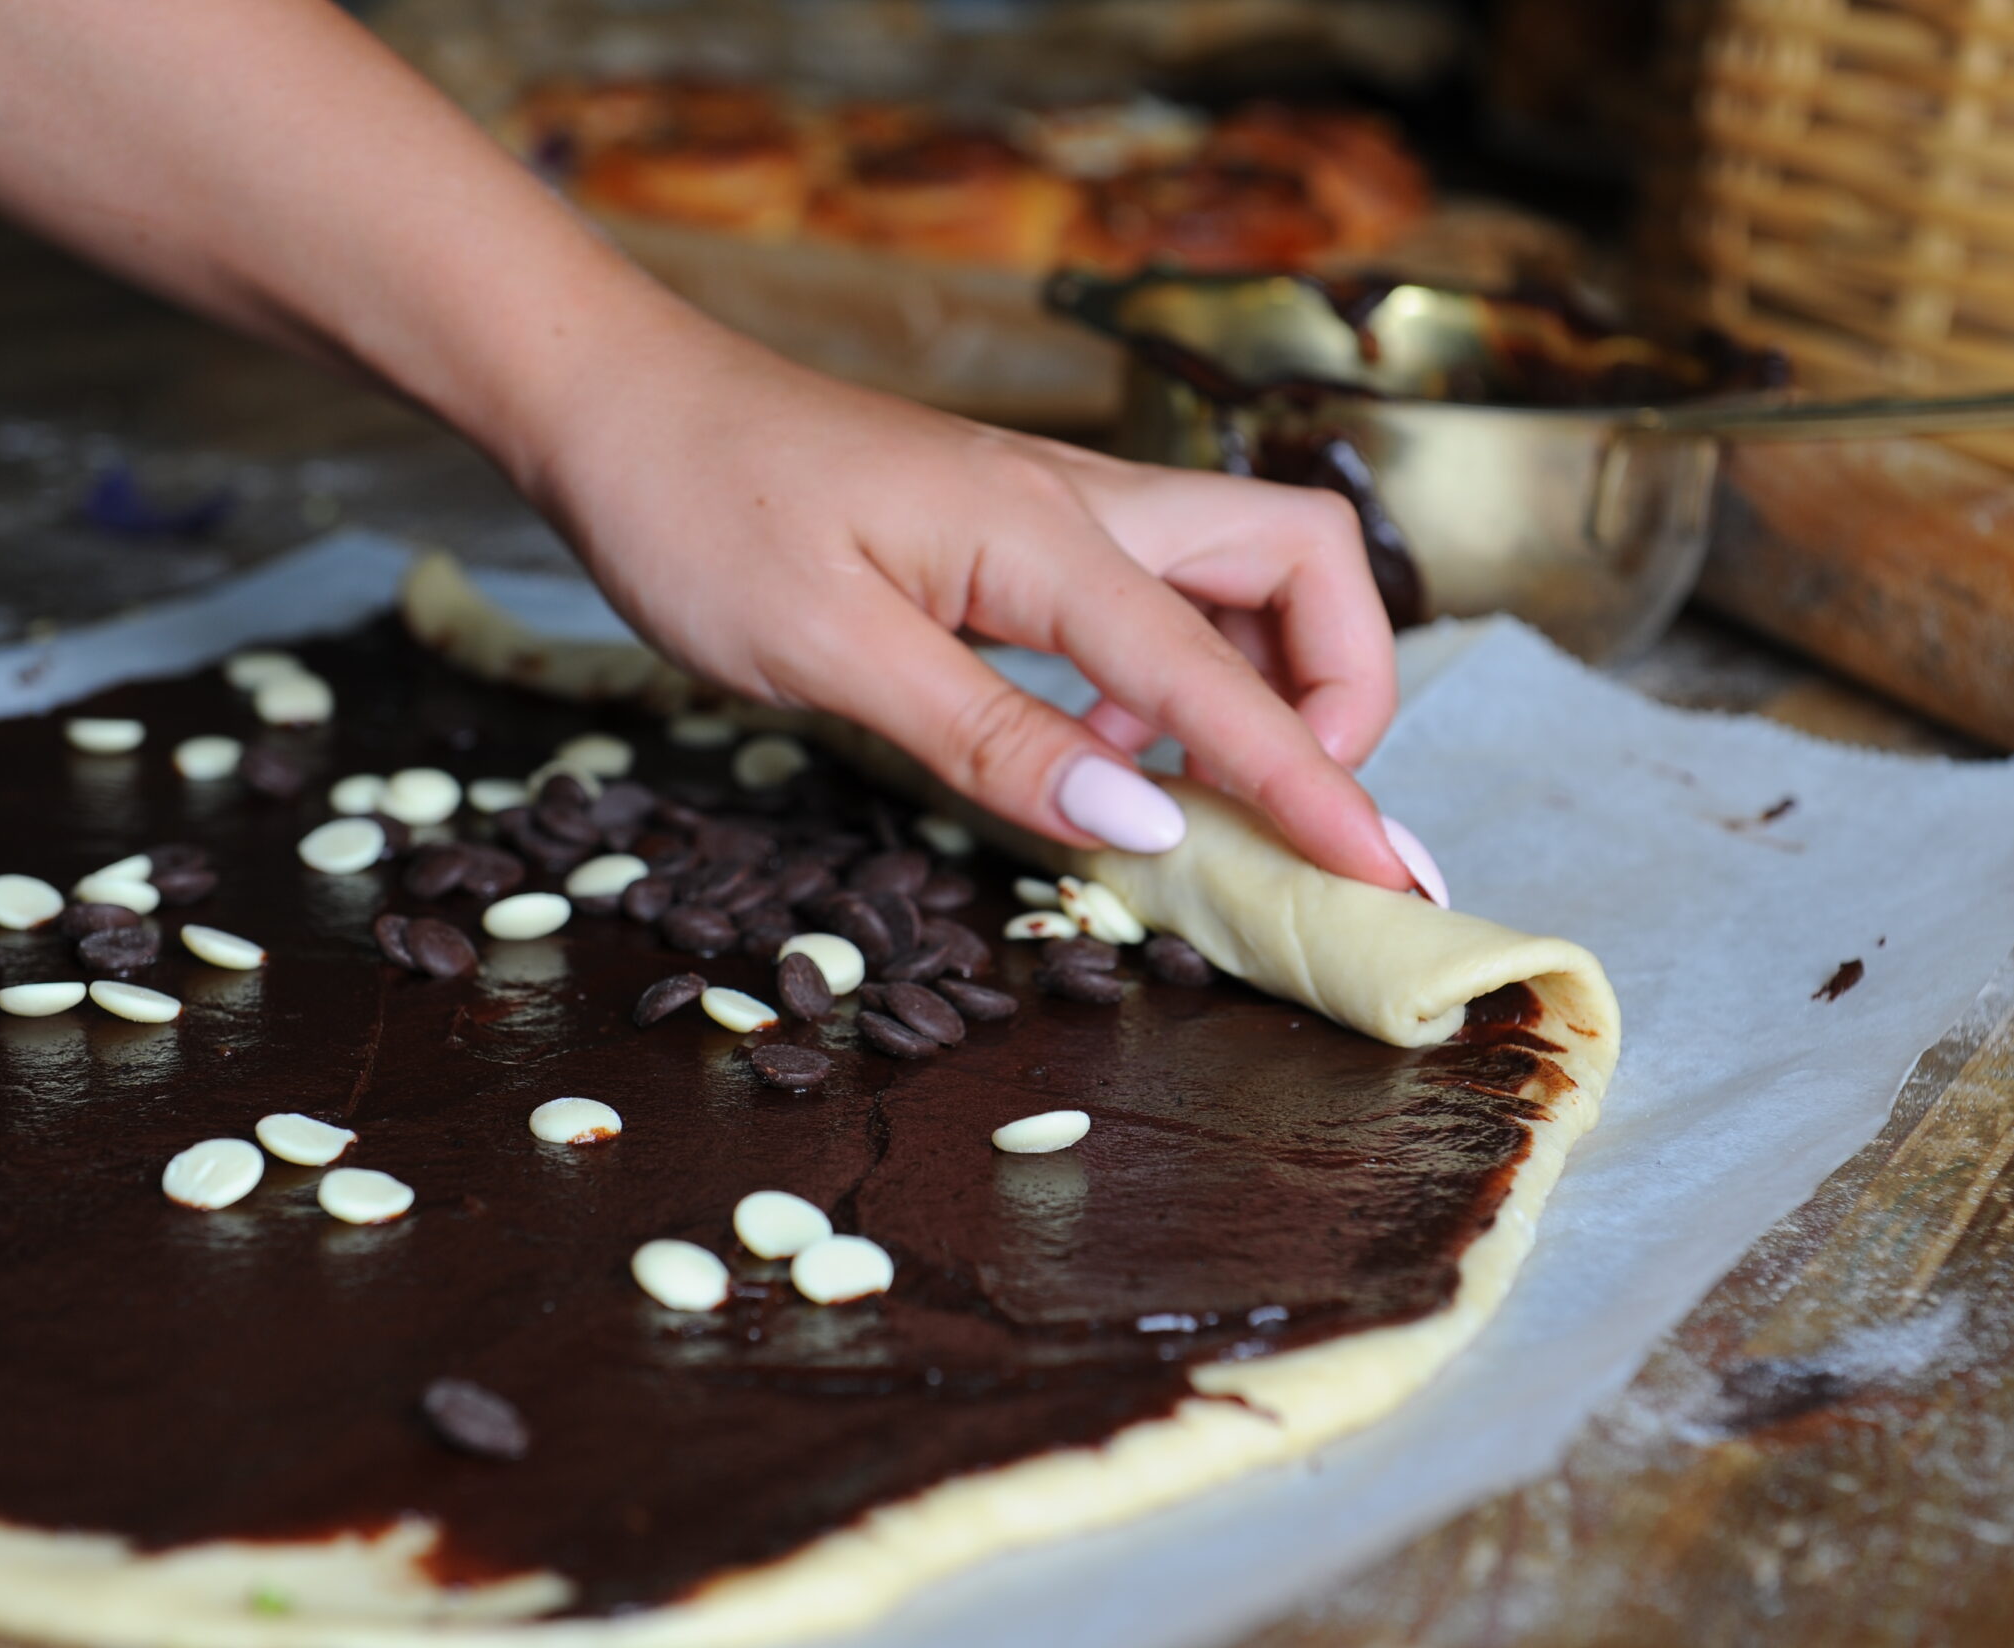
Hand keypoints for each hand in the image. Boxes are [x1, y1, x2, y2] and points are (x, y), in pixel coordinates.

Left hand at [519, 304, 1426, 891]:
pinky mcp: (1028, 535)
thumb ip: (992, 738)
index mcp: (1047, 536)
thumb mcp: (830, 650)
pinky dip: (1178, 680)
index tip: (1391, 879)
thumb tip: (1144, 827)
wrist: (622, 403)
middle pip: (1306, 564)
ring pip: (1247, 576)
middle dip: (1343, 689)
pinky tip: (1099, 753)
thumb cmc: (700, 512)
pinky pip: (1161, 601)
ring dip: (1266, 685)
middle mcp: (1087, 507)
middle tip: (1295, 806)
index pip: (1223, 677)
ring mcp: (1064, 513)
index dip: (1317, 787)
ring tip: (1191, 797)